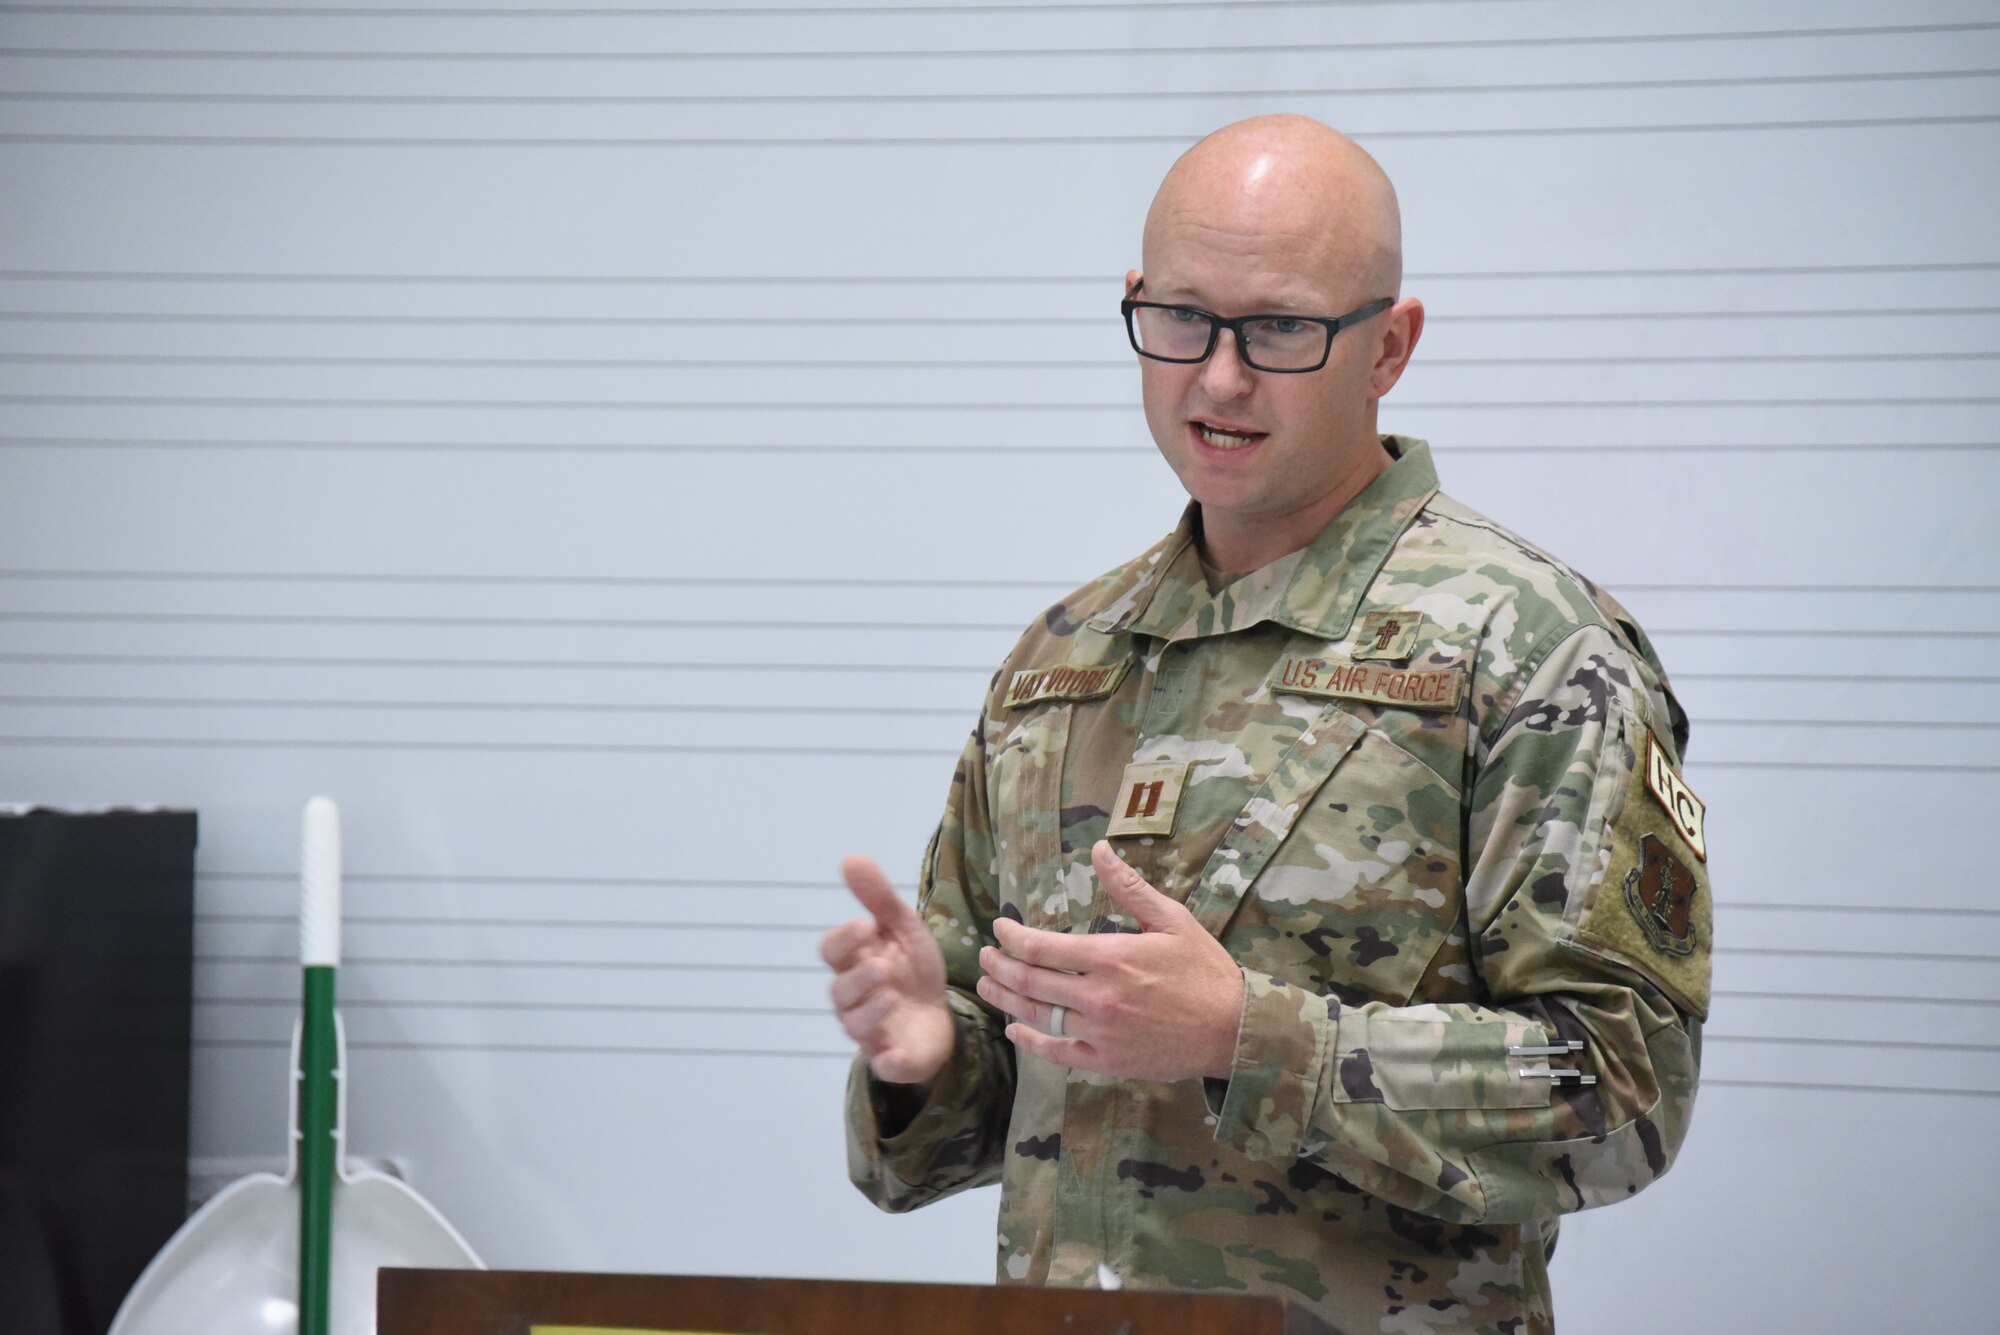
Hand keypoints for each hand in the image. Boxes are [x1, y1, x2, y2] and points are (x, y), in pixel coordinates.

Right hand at [820, 854, 954, 1087]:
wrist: (939, 1015)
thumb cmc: (911, 968)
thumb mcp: (902, 928)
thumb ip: (878, 898)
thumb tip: (851, 857)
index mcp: (854, 963)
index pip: (832, 952)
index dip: (844, 941)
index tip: (866, 926)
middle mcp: (854, 999)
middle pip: (841, 991)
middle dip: (859, 978)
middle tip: (882, 966)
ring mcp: (871, 1031)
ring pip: (857, 1026)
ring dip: (871, 1011)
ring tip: (892, 994)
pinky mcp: (892, 1059)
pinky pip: (885, 1064)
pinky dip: (890, 1060)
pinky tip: (897, 1053)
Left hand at [976, 840, 1243, 1081]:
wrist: (1233, 1029)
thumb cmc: (1204, 970)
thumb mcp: (1172, 920)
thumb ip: (1129, 887)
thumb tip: (1099, 849)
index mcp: (1111, 957)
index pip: (1041, 947)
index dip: (1011, 937)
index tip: (999, 929)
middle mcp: (1098, 996)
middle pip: (1030, 981)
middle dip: (999, 965)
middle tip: (984, 956)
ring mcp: (1100, 1032)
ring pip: (1037, 1015)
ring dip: (1006, 998)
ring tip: (988, 985)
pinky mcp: (1107, 1061)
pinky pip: (1057, 1052)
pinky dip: (1030, 1041)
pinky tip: (1015, 1030)